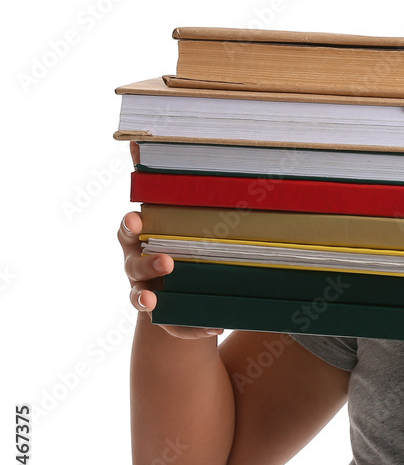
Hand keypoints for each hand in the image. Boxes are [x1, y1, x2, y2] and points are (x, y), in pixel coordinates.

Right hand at [120, 146, 221, 339]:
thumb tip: (139, 137)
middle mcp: (137, 266)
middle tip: (166, 260)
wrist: (180, 283)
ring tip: (158, 298)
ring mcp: (148, 292)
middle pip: (133, 265)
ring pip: (140, 296)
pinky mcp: (166, 318)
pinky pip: (178, 325)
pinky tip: (215, 325)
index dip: (129, 227)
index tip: (136, 221)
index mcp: (140, 239)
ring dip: (148, 296)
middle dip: (146, 262)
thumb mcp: (176, 213)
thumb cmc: (178, 238)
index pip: (127, 230)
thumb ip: (158, 180)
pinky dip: (195, 327)